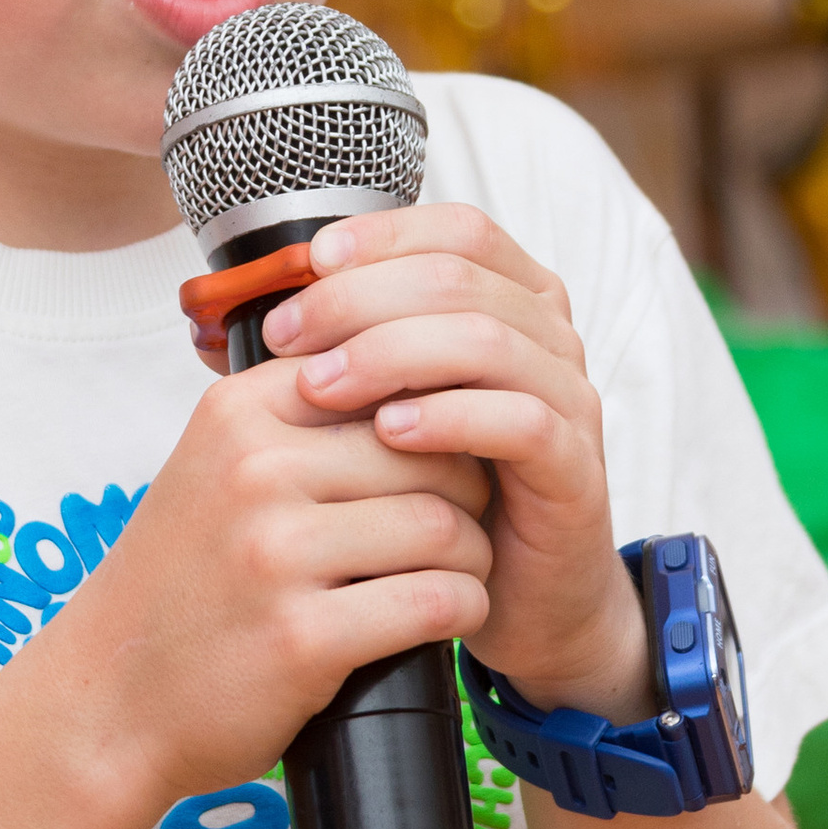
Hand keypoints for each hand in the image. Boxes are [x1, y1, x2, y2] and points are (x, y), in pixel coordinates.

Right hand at [49, 359, 491, 819]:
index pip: (389, 376)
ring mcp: (275, 554)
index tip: (440, 461)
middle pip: (432, 454)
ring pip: (446, 528)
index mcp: (238, 412)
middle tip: (462, 531)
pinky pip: (436, 602)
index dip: (437, 420)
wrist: (109, 700)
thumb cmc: (184, 583)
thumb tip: (425, 378)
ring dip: (474, 559)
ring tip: (457, 576)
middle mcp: (254, 470)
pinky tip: (448, 618)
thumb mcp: (217, 468)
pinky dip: (463, 611)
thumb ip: (299, 419)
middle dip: (470, 495)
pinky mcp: (303, 636)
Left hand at [258, 205, 644, 722]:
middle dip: (362, 297)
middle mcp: (549, 339)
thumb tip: (253, 311)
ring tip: (323, 385)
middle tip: (290, 335)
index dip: (382, 236)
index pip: (458, 231)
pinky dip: (451, 418)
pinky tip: (390, 433)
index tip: (307, 265)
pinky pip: (522, 422)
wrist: (506, 597)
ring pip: (490, 340)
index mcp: (511, 302)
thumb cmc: (436, 493)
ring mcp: (568, 401)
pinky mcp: (574, 469)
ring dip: (394, 353)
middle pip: (461, 276)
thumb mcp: (387, 408)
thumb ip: (348, 351)